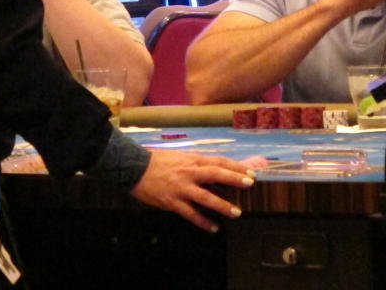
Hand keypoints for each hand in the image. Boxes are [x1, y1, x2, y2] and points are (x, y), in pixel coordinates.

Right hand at [130, 149, 254, 231]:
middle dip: (234, 178)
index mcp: (192, 160)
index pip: (218, 161)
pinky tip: (213, 228)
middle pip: (215, 174)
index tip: (250, 171)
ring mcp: (181, 188)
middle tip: (250, 184)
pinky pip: (190, 214)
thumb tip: (216, 169)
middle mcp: (189, 173)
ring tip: (236, 212)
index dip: (235, 166)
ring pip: (205, 197)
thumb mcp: (180, 156)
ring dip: (222, 205)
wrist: (134, 168)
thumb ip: (197, 164)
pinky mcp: (172, 202)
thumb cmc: (157, 161)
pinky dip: (203, 222)